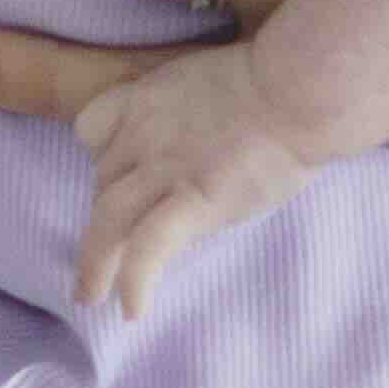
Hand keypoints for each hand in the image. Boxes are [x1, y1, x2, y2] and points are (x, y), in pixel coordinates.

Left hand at [59, 38, 321, 321]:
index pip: (92, 131)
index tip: (116, 180)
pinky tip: (131, 310)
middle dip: (99, 224)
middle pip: (104, 185)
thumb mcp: (219, 77)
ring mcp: (164, 169)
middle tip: (92, 261)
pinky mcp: (193, 200)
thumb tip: (222, 130)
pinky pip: (149, 246)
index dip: (100, 157)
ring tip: (88, 297)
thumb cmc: (282, 79)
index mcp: (148, 99)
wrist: (300, 88)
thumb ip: (202, 108)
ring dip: (95, 264)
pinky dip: (134, 280)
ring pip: (108, 220)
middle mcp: (143, 134)